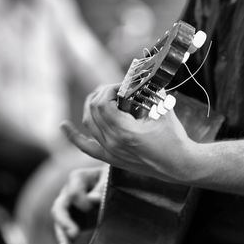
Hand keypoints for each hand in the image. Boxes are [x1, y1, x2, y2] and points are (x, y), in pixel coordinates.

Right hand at [52, 166, 106, 243]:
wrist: (116, 183)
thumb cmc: (113, 176)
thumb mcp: (110, 178)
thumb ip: (102, 187)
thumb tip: (93, 199)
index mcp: (78, 178)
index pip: (74, 193)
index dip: (84, 202)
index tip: (96, 205)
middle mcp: (68, 191)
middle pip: (59, 207)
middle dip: (64, 222)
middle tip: (73, 234)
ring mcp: (68, 206)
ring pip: (59, 221)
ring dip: (62, 234)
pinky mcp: (72, 219)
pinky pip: (65, 230)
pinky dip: (66, 239)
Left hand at [60, 84, 197, 183]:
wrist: (179, 166)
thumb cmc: (175, 138)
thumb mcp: (163, 109)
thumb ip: (148, 92)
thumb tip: (139, 77)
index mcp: (125, 132)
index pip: (103, 102)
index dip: (110, 89)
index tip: (123, 86)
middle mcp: (113, 143)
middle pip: (93, 110)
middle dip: (103, 94)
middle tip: (117, 90)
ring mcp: (110, 152)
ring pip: (88, 123)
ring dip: (92, 106)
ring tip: (103, 97)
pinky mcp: (111, 159)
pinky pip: (86, 147)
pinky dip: (74, 136)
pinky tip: (64, 126)